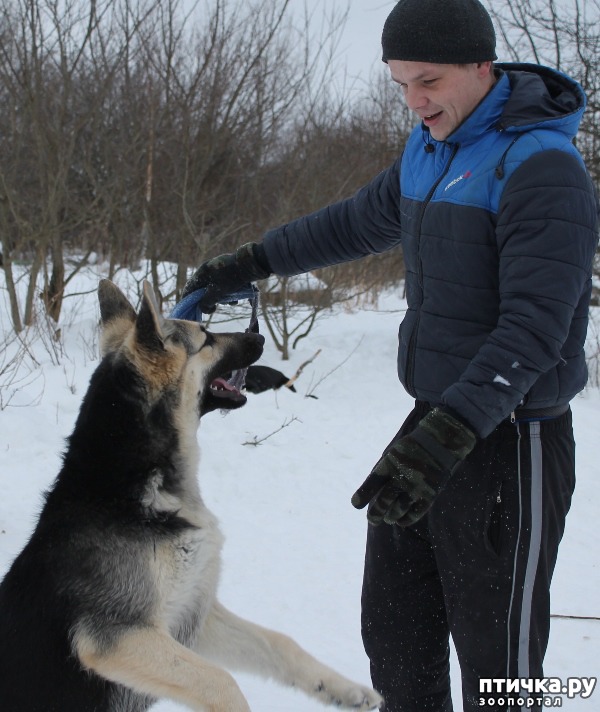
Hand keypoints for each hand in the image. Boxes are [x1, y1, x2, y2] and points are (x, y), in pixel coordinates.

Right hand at [182, 243, 270, 312]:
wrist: (251, 266)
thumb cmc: (231, 278)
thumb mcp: (217, 293)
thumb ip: (207, 302)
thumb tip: (204, 310)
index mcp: (203, 271)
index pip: (191, 286)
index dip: (188, 297)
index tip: (187, 307)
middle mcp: (210, 269)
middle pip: (204, 288)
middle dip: (210, 300)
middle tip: (213, 308)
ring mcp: (221, 270)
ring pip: (216, 288)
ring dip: (222, 298)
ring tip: (230, 302)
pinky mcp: (231, 272)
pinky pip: (226, 285)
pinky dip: (229, 293)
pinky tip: (236, 299)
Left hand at [351, 408, 475, 525]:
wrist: (439, 442)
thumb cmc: (411, 449)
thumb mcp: (392, 454)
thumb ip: (383, 471)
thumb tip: (372, 493)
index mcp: (389, 465)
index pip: (371, 483)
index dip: (362, 495)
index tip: (355, 505)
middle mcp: (400, 478)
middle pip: (383, 502)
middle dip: (375, 514)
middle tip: (372, 520)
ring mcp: (415, 488)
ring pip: (397, 510)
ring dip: (390, 517)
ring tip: (388, 519)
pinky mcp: (428, 495)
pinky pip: (414, 513)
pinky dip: (406, 519)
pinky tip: (401, 521)